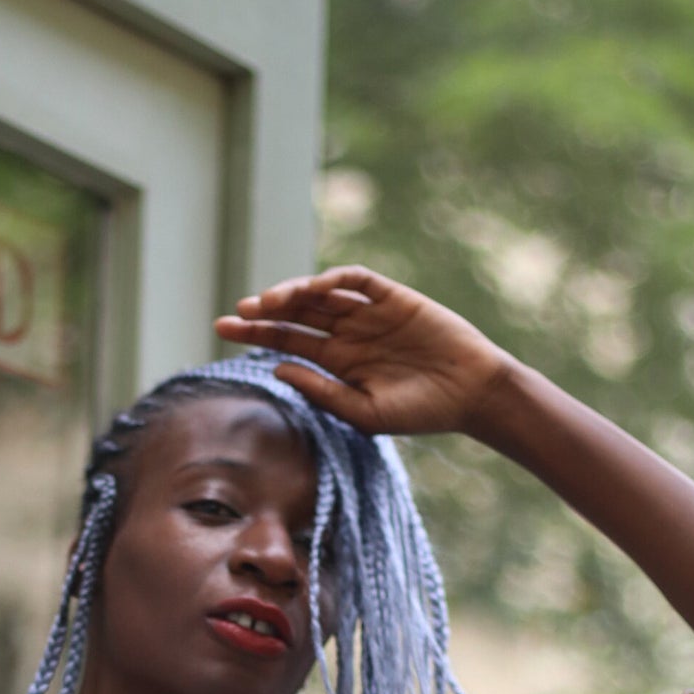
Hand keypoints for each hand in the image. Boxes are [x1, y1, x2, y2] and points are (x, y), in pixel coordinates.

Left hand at [214, 265, 512, 437]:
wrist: (471, 395)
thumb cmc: (421, 412)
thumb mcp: (363, 413)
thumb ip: (322, 392)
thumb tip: (279, 368)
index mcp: (338, 363)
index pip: (287, 342)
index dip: (255, 335)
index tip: (223, 329)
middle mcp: (348, 334)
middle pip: (295, 315)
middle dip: (262, 313)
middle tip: (233, 315)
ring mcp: (369, 313)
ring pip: (319, 295)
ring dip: (291, 295)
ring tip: (264, 304)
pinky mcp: (393, 297)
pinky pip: (356, 280)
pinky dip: (332, 280)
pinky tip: (310, 290)